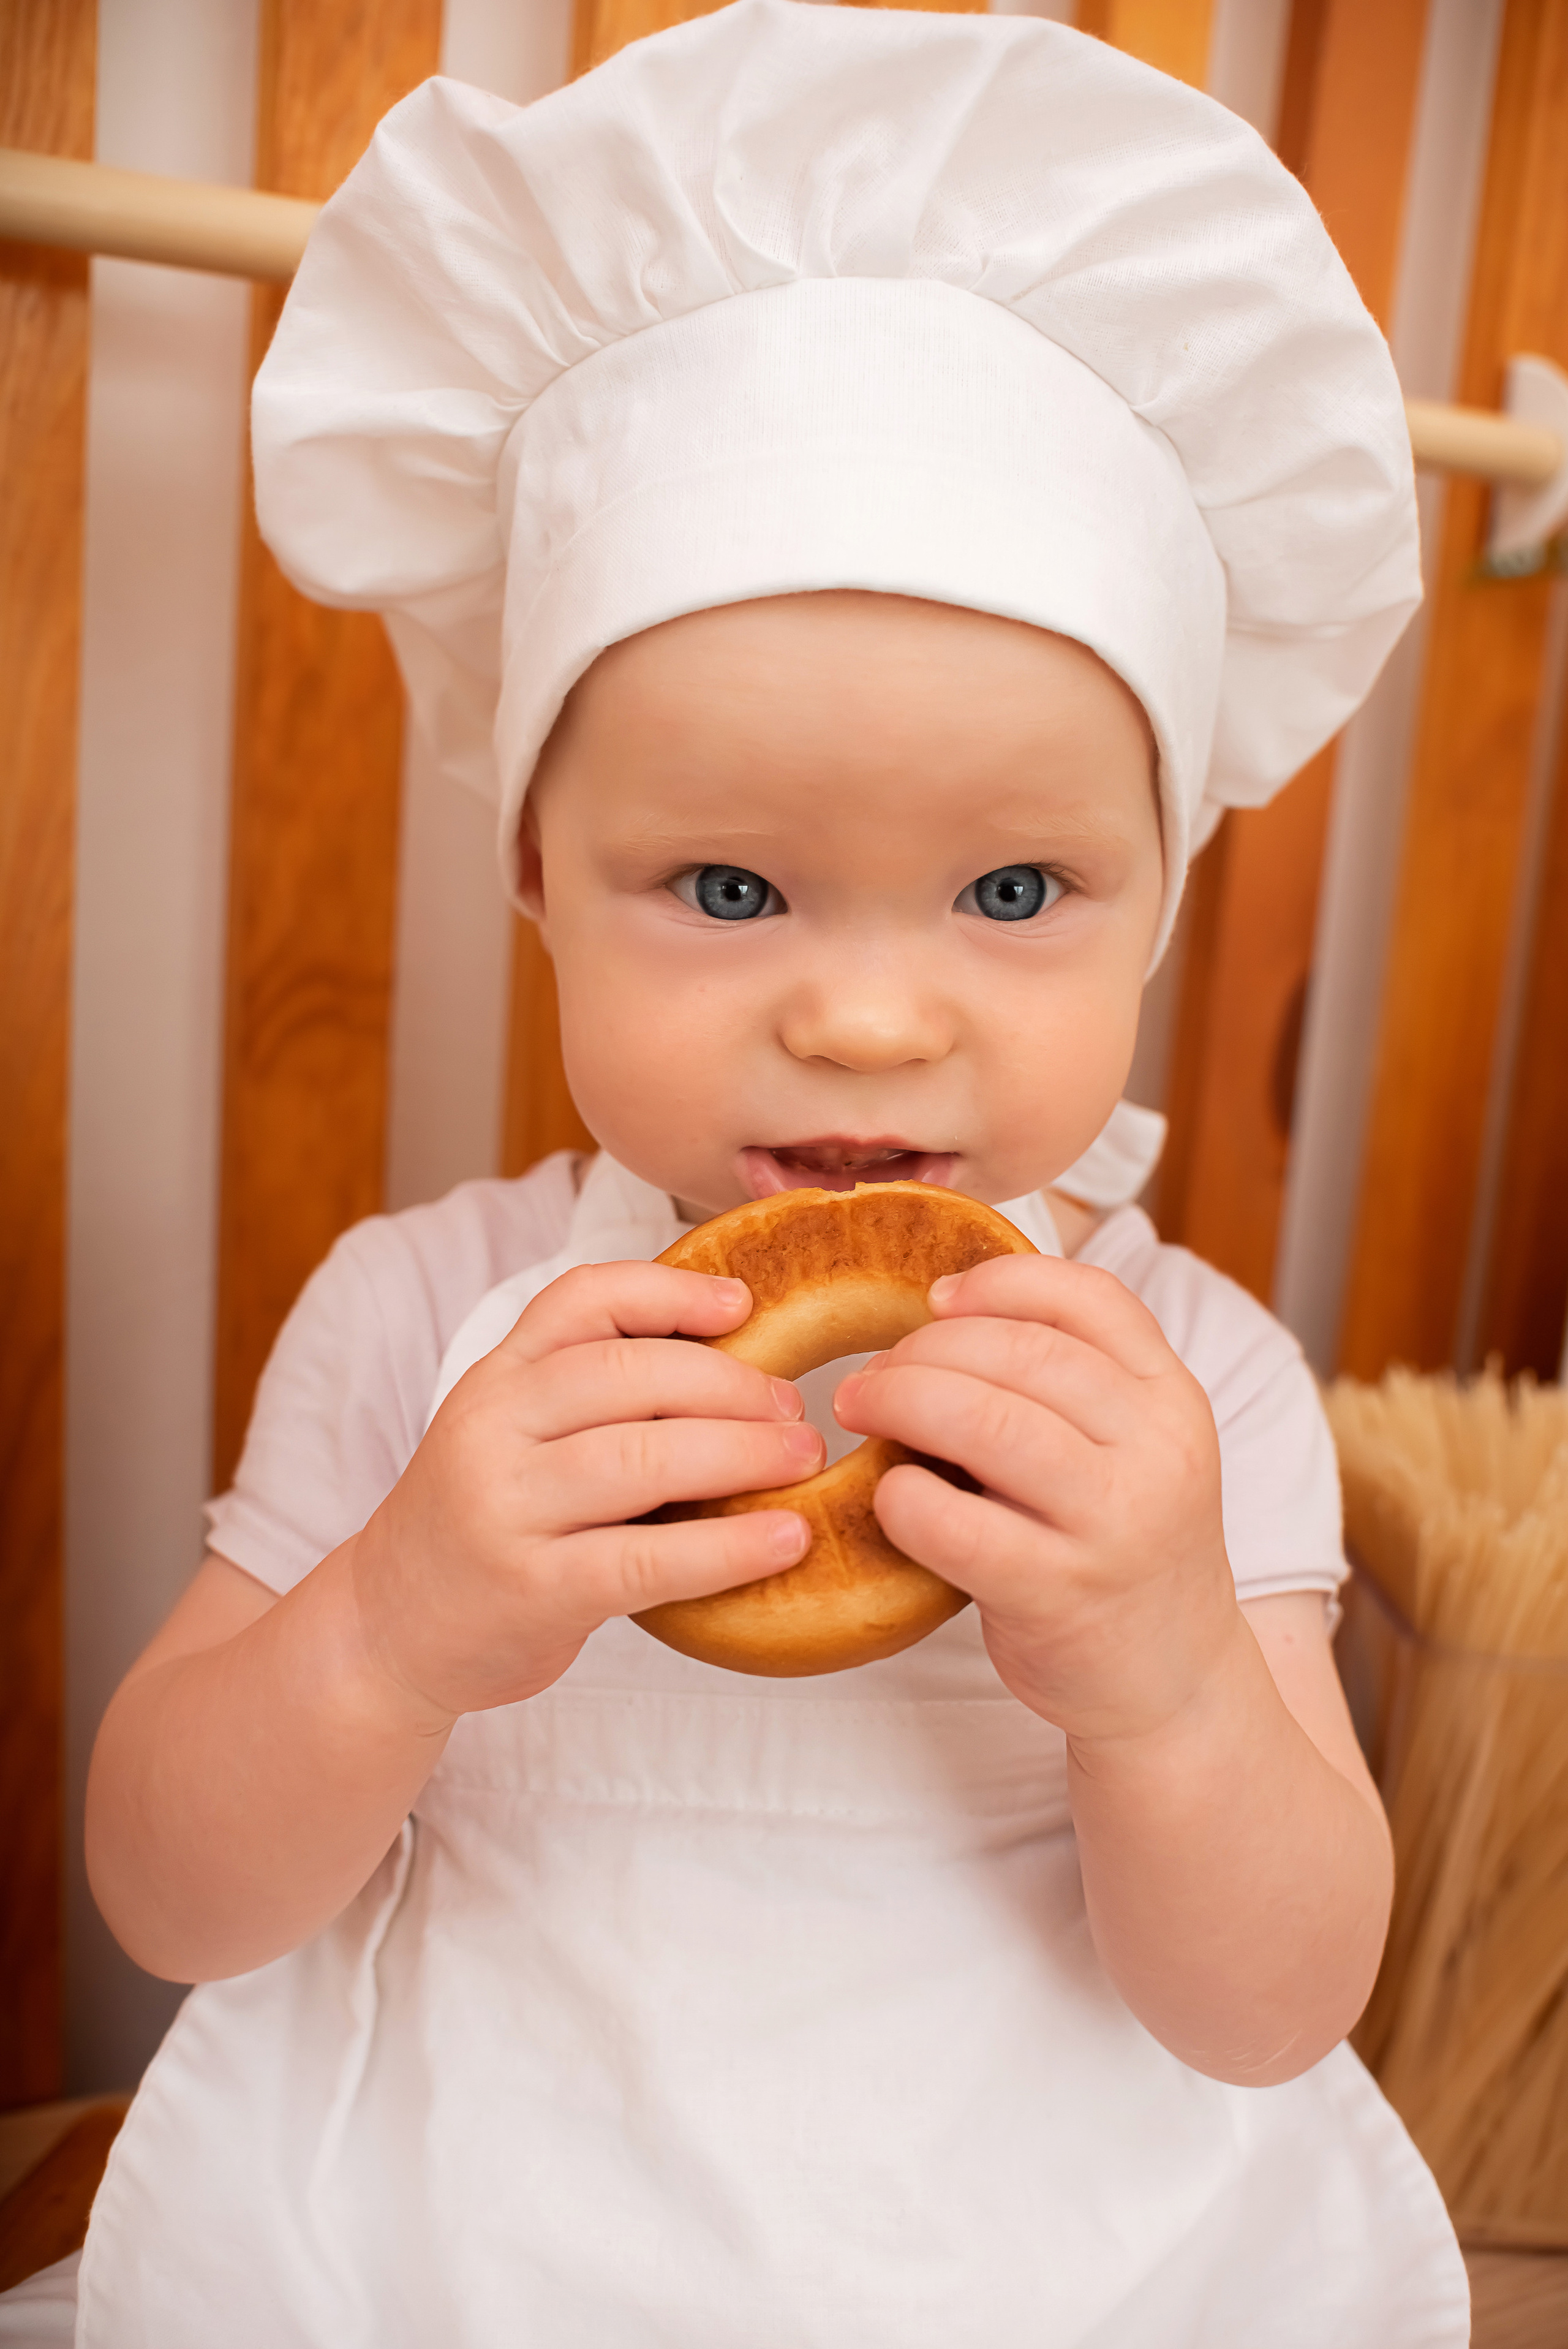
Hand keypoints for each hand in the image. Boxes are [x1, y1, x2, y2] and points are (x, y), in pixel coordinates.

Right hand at [349, 1263, 821, 1726]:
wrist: (389, 1629)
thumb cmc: (485, 1524)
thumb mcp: (511, 1434)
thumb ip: (590, 1397)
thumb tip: (737, 1366)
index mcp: (496, 1378)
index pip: (583, 1300)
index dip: (670, 1292)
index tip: (743, 1306)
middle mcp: (492, 1429)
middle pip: (629, 1374)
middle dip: (731, 1385)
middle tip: (796, 1409)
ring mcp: (506, 1509)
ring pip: (643, 1460)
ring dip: (742, 1454)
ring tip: (805, 1460)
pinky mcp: (531, 1590)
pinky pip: (647, 1559)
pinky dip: (727, 1548)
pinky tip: (785, 1540)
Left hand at [832, 1255, 1239, 1750]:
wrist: (1174, 1680)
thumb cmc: (1121, 1546)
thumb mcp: (1131, 1448)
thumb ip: (1071, 1380)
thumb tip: (943, 1307)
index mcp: (1173, 1399)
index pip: (1089, 1298)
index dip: (999, 1283)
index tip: (935, 1300)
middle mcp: (1158, 1453)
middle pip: (1022, 1353)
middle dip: (926, 1349)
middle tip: (873, 1375)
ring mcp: (1114, 1526)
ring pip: (986, 1422)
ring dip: (902, 1401)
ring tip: (860, 1409)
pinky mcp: (1060, 1595)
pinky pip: (957, 1525)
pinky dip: (903, 1498)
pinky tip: (889, 1497)